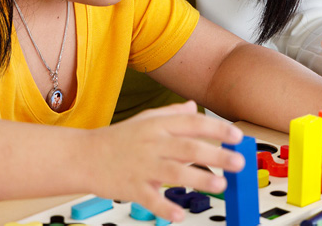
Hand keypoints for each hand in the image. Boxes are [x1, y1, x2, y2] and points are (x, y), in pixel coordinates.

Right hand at [87, 101, 244, 221]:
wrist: (83, 156)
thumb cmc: (117, 138)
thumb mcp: (145, 119)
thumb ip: (172, 114)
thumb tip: (194, 107)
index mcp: (157, 126)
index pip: (192, 123)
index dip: (216, 129)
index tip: (237, 137)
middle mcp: (152, 144)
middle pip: (189, 148)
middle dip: (216, 155)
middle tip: (238, 162)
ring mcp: (142, 166)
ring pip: (174, 172)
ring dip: (199, 179)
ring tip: (220, 185)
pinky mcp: (132, 188)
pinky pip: (151, 199)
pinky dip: (164, 208)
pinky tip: (179, 215)